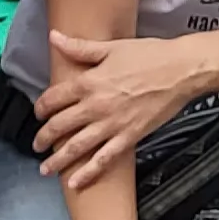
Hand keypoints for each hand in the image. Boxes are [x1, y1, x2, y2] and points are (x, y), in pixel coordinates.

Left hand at [33, 29, 206, 187]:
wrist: (181, 71)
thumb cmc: (150, 56)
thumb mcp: (111, 47)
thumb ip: (79, 47)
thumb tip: (55, 37)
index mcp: (88, 82)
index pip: (53, 98)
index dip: (41, 108)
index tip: (39, 113)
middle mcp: (96, 106)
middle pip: (60, 126)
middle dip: (44, 137)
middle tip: (37, 144)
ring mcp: (111, 124)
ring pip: (76, 147)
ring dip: (58, 160)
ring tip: (46, 169)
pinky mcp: (128, 137)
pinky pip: (103, 160)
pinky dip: (88, 173)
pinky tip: (76, 182)